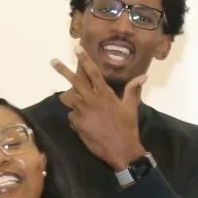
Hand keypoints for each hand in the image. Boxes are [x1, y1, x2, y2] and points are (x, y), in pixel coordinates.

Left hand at [51, 51, 146, 170]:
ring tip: (74, 102)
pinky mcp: (77, 123)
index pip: (92, 71)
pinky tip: (85, 124)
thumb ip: (133, 89)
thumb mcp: (131, 106)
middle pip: (74, 80)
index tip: (76, 49)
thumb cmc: (128, 126)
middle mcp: (91, 99)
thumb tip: (144, 76)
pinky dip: (76, 118)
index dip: (84, 59)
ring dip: (72, 99)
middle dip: (62, 69)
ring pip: (70, 99)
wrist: (121, 149)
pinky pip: (72, 116)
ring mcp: (83, 111)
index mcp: (105, 93)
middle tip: (53, 61)